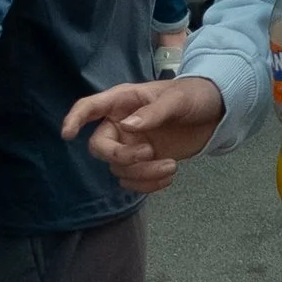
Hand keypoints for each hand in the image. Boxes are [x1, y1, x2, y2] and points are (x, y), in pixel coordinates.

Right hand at [61, 72, 224, 187]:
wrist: (214, 114)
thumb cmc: (194, 96)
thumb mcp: (177, 100)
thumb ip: (153, 113)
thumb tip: (127, 127)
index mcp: (123, 101)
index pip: (90, 108)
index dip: (75, 119)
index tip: (67, 134)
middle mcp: (120, 124)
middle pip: (99, 147)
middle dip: (121, 157)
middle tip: (149, 153)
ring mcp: (130, 145)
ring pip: (118, 169)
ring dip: (142, 174)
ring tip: (171, 166)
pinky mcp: (142, 163)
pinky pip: (132, 181)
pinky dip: (147, 185)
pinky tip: (168, 177)